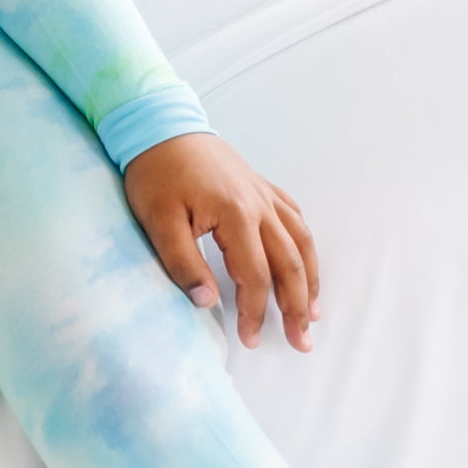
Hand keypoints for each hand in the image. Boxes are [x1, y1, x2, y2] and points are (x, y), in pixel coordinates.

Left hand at [124, 134, 319, 351]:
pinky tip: (304, 262)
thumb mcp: (157, 221)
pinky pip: (295, 219)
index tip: (249, 339)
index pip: (255, 276)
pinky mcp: (261, 186)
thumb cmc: (154, 173)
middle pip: (290, 264)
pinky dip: (304, 245)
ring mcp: (265, 194)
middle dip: (296, 307)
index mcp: (236, 216)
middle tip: (301, 341)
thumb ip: (183, 263)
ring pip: (301, 242)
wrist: (159, 126)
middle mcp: (260, 206)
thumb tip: (206, 303)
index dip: (254, 311)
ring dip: (310, 280)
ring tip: (312, 313)